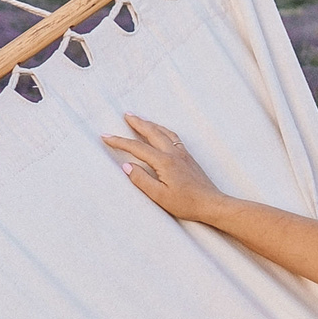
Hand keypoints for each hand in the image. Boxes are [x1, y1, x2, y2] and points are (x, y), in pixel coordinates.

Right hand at [103, 114, 227, 224]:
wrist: (212, 203)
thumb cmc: (186, 203)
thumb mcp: (159, 195)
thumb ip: (141, 179)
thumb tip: (126, 165)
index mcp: (164, 161)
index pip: (137, 148)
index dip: (120, 142)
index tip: (105, 137)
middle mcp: (174, 153)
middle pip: (152, 132)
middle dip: (137, 123)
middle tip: (126, 114)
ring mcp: (183, 154)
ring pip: (164, 132)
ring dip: (151, 124)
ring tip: (141, 119)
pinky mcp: (189, 157)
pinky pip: (174, 137)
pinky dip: (164, 130)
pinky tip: (162, 132)